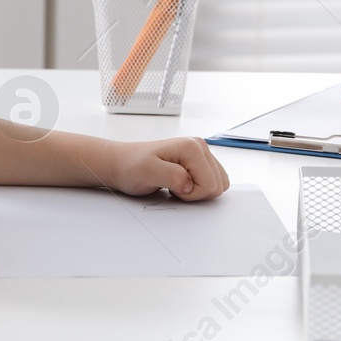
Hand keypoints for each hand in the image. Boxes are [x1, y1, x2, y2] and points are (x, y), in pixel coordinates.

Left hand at [99, 137, 229, 201]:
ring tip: (176, 184)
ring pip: (218, 184)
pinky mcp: (198, 161)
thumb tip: (190, 184)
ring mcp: (200, 153)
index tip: (172, 187)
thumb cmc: (132, 166)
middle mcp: (200, 146)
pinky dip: (198, 188)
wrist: (123, 163)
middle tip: (173, 186)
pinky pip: (212, 181)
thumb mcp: (148, 172)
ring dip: (197, 190)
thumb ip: (172, 176)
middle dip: (196, 192)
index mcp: (192, 147)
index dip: (191, 194)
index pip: (211, 184)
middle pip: (218, 185)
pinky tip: (180, 183)